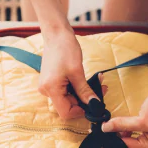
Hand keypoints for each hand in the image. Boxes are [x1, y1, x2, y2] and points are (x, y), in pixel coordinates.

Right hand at [30, 0, 96, 117]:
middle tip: (101, 90)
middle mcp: (46, 91)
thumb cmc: (65, 49)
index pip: (66, 113)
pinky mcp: (51, 82)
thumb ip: (85, 91)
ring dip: (83, 93)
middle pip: (67, 106)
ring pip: (68, 99)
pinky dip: (77, 88)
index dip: (81, 111)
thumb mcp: (77, 72)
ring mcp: (48, 86)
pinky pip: (66, 91)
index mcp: (51, 89)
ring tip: (97, 82)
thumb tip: (95, 105)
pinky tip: (88, 80)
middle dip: (85, 101)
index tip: (94, 103)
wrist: (56, 34)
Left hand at [101, 83, 147, 147]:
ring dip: (121, 134)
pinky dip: (127, 130)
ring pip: (130, 141)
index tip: (104, 132)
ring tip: (113, 125)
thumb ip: (122, 125)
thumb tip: (105, 129)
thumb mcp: (141, 119)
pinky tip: (121, 124)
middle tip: (107, 129)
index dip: (115, 140)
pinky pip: (134, 135)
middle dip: (119, 139)